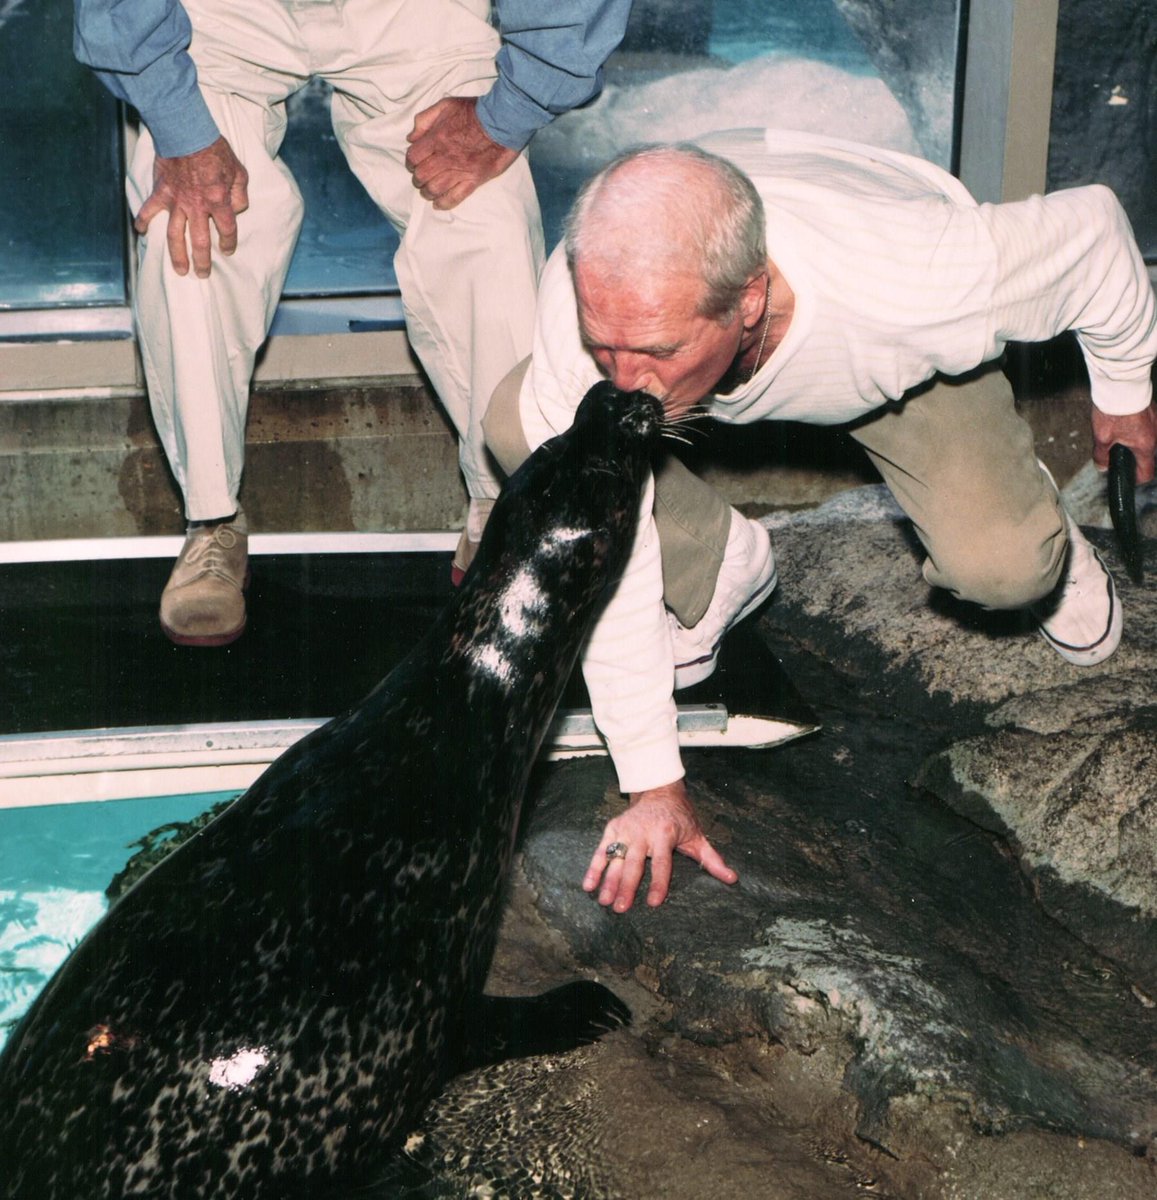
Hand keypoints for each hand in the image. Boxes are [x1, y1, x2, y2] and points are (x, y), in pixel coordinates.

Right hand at [135, 136, 248, 278]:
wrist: (186, 132)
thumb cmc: (215, 150)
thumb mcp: (239, 172)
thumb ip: (240, 194)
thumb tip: (237, 210)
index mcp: (219, 202)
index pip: (227, 231)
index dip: (229, 243)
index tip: (227, 250)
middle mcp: (198, 207)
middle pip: (200, 242)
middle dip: (202, 261)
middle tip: (203, 274)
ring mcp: (177, 201)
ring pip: (175, 235)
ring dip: (177, 254)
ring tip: (180, 270)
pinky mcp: (161, 192)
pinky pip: (149, 210)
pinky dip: (143, 221)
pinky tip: (141, 232)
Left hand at [404, 96, 518, 209]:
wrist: (501, 121)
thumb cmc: (474, 112)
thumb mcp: (445, 105)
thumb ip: (424, 119)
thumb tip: (411, 137)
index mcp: (436, 138)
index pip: (413, 157)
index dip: (411, 162)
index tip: (414, 163)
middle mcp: (445, 157)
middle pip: (422, 175)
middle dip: (418, 178)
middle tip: (421, 178)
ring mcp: (459, 171)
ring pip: (435, 189)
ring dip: (427, 192)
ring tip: (428, 191)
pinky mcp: (473, 180)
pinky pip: (454, 198)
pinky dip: (443, 203)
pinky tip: (438, 204)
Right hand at [583, 779, 738, 912]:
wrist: (659, 791)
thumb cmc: (680, 818)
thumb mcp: (697, 836)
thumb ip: (712, 859)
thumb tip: (732, 879)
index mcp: (665, 834)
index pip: (662, 862)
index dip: (658, 883)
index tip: (653, 902)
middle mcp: (644, 832)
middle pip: (634, 863)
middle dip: (626, 887)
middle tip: (620, 908)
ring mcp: (626, 829)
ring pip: (615, 858)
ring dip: (608, 881)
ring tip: (604, 901)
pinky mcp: (614, 828)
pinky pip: (602, 850)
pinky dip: (594, 867)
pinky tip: (588, 885)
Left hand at [1091, 401, 1156, 483]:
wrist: (1121, 386)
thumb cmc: (1114, 411)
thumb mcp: (1102, 438)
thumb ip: (1102, 456)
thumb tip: (1102, 467)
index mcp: (1145, 446)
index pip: (1147, 472)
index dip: (1136, 478)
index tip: (1127, 478)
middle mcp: (1155, 436)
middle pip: (1145, 456)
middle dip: (1130, 457)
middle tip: (1114, 454)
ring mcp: (1156, 423)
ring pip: (1145, 440)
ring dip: (1132, 442)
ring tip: (1115, 436)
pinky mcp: (1153, 413)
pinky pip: (1146, 427)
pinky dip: (1135, 430)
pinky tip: (1121, 424)